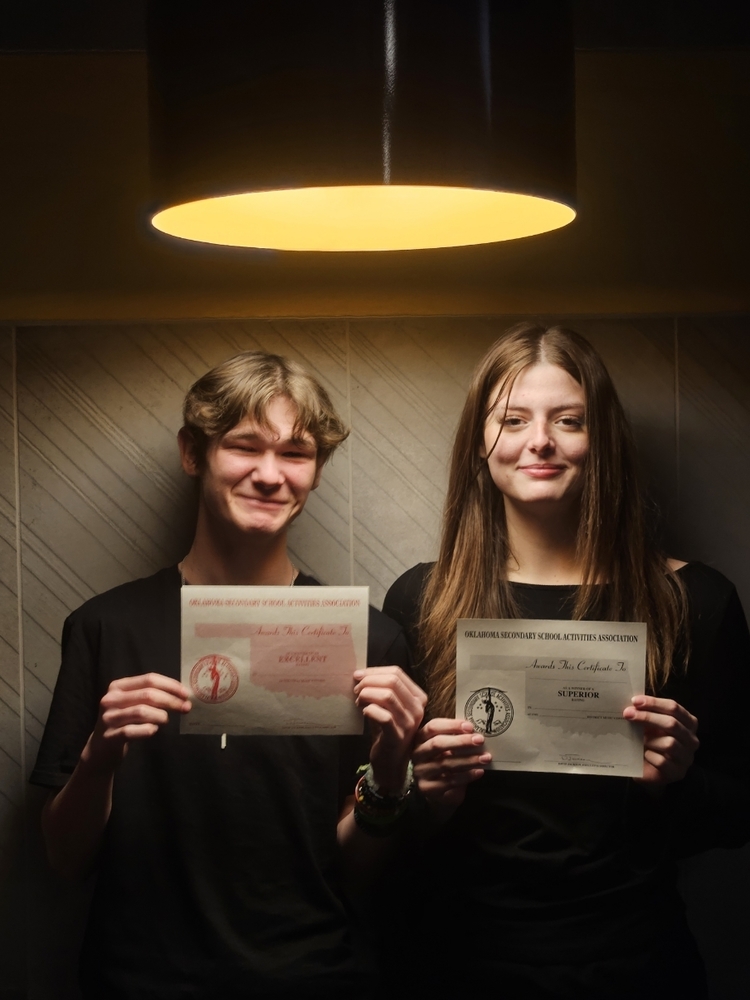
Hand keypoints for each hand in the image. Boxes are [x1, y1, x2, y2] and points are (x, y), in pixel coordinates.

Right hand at [83, 673, 191, 771]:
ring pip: (141, 711)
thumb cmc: (123, 722)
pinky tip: (153, 731)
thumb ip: (150, 696)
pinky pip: (132, 731)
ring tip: (166, 720)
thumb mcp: (131, 703)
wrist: (100, 749)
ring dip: (160, 715)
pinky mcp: (109, 736)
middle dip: (171, 700)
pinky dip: (148, 730)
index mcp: (118, 686)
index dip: (170, 685)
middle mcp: (110, 699)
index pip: (149, 679)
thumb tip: (181, 694)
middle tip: (186, 708)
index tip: (186, 694)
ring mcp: (108, 718)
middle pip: (147, 694)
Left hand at [353, 667, 426, 793]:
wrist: (390, 762)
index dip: (374, 671)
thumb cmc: (386, 730)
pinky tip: (364, 712)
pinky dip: (369, 710)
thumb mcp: (388, 707)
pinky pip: (383, 716)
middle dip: (369, 681)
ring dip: (367, 694)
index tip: (358, 675)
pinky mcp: (398, 736)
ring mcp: (409, 723)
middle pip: (392, 681)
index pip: (397, 672)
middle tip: (356, 689)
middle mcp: (418, 708)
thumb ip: (381, 689)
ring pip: (387, 696)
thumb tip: (360, 674)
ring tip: (358, 701)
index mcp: (417, 697)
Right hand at [413, 718, 490, 817]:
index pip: (432, 727)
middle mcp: (417, 754)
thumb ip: (456, 737)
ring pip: (445, 763)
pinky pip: (450, 781)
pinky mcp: (427, 788)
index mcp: (420, 738)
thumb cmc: (445, 761)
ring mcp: (421, 772)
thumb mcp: (448, 747)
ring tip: (485, 758)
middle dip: (461, 741)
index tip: (470, 727)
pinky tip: (479, 772)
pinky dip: (467, 776)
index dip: (451, 725)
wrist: (439, 790)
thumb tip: (475, 731)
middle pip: (437, 744)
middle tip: (479, 740)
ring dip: (468, 760)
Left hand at [623, 695, 698, 784]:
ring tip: (638, 739)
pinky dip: (649, 756)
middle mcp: (691, 739)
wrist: (651, 769)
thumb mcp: (652, 724)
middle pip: (672, 723)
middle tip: (628, 714)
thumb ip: (647, 713)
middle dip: (648, 717)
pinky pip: (662, 761)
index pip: (674, 708)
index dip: (654, 703)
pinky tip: (643, 754)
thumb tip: (632, 704)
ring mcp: (686, 757)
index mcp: (688, 723)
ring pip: (669, 743)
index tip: (635, 701)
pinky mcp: (677, 772)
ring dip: (649, 739)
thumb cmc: (652, 741)